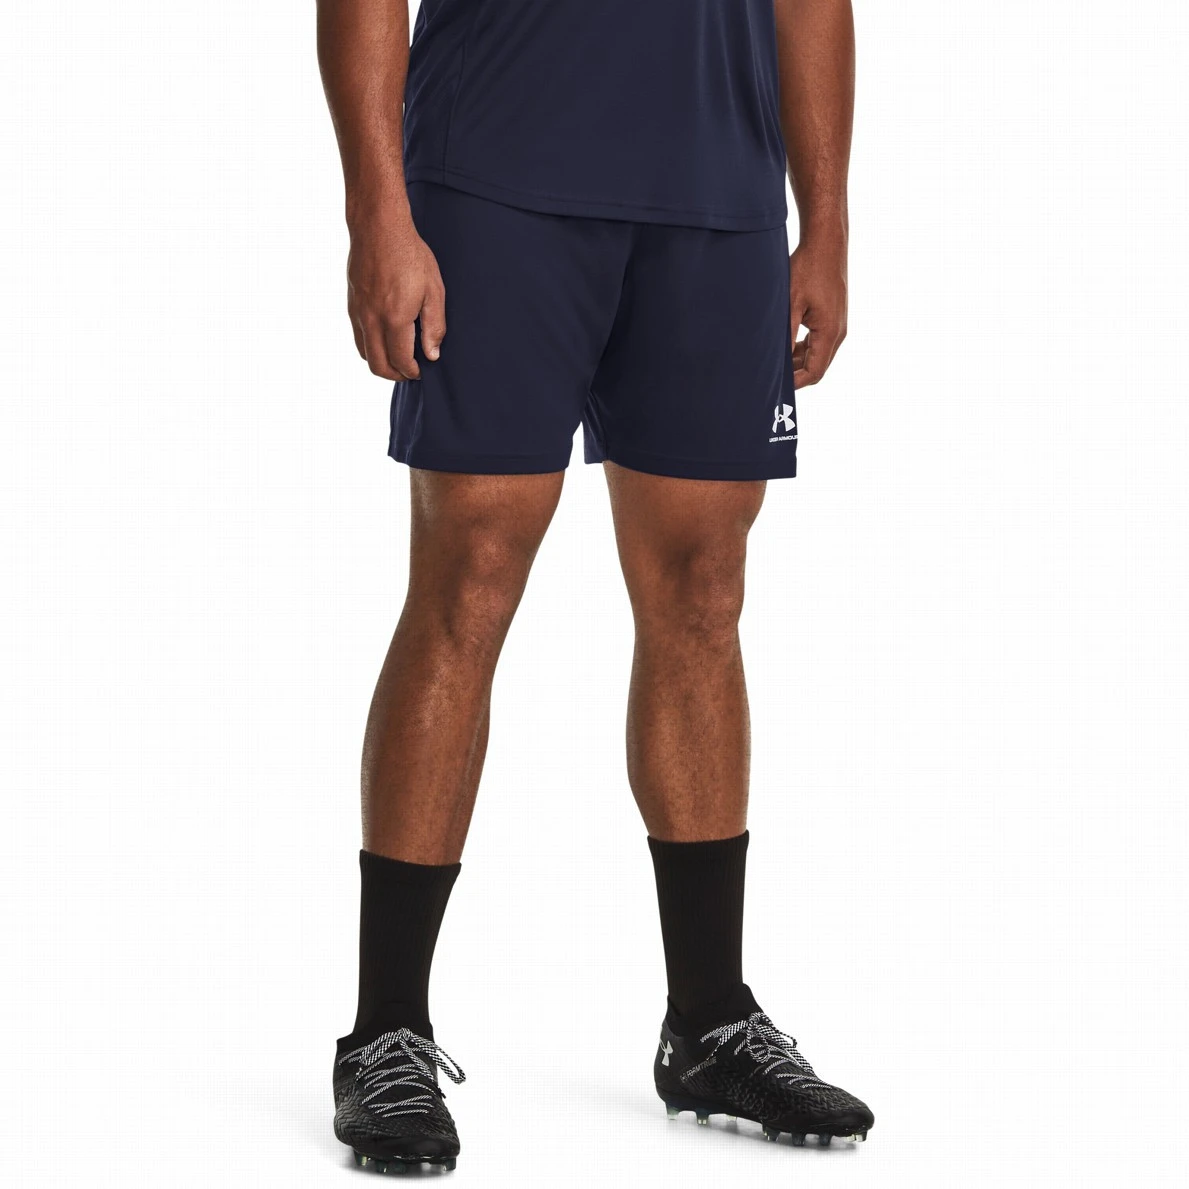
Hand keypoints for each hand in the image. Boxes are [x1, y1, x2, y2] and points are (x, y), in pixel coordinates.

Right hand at [346, 215, 445, 380]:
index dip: (412, 372)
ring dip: (381, 362)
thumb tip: (432, 355)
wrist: (378, 228)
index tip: (421, 370)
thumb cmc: (410, 255)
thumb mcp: (434, 290)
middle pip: (378, 365)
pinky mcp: (352, 304)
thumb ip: (434, 326)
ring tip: (398, 357)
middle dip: (395, 375)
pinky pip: (358, 337)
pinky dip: (370, 347)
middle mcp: (372, 319)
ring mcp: (358, 312)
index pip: (400, 361)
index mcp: (395, 318)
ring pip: (364, 353)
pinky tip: (385, 338)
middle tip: (410, 370)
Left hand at [789, 238, 847, 387]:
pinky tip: (785, 344)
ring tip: (774, 361)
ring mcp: (837, 325)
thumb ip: (785, 335)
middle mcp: (838, 332)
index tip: (775, 387)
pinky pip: (818, 342)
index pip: (814, 372)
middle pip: (817, 367)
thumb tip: (775, 360)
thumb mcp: (790, 304)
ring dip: (797, 361)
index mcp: (830, 332)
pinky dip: (803, 348)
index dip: (795, 384)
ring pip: (817, 355)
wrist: (826, 244)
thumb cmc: (808, 269)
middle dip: (795, 375)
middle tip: (770, 378)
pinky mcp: (833, 317)